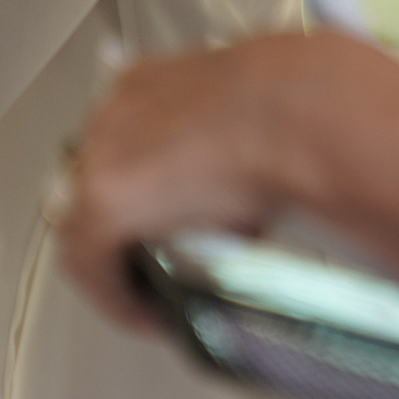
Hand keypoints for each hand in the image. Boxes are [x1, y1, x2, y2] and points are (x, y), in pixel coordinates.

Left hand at [54, 35, 398, 330]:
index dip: (147, 182)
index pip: (126, 137)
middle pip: (100, 176)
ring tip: (158, 292)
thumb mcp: (272, 105)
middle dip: (132, 218)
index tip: (172, 213)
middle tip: (168, 256)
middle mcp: (114, 111)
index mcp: (149, 81)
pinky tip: (146, 317)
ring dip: (121, 255)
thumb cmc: (310, 104)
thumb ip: (254, 126)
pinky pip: (88, 260)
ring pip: (88, 218)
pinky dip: (115, 294)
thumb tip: (285, 161)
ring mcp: (102, 153)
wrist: (309, 114)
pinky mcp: (103, 201)